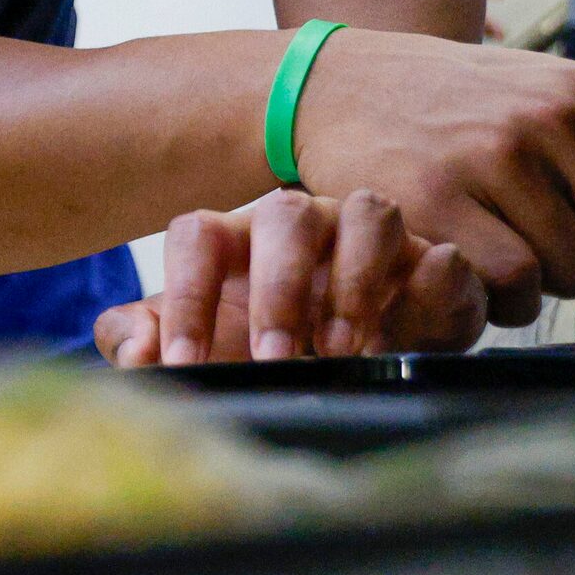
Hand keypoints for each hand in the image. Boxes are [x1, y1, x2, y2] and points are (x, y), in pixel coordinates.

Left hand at [95, 188, 487, 366]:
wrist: (362, 361)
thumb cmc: (267, 343)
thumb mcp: (202, 345)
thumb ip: (144, 339)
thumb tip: (135, 349)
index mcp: (235, 240)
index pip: (197, 234)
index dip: (184, 294)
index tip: (183, 361)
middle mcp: (303, 226)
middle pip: (284, 214)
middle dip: (278, 286)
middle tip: (274, 358)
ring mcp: (371, 238)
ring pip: (367, 212)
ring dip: (354, 280)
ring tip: (339, 349)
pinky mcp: (433, 264)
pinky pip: (439, 255)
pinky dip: (429, 286)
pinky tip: (406, 333)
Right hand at [288, 31, 574, 326]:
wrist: (334, 83)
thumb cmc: (448, 102)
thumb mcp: (537, 107)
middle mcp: (552, 120)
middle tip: (541, 233)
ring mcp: (495, 159)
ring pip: (570, 275)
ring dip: (542, 285)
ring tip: (495, 242)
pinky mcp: (439, 200)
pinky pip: (508, 287)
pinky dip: (497, 298)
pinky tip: (467, 264)